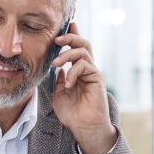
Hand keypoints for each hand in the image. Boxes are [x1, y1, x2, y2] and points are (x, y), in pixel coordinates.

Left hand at [50, 22, 116, 153]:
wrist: (84, 127)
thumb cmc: (72, 113)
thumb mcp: (59, 94)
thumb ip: (58, 79)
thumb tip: (57, 67)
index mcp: (77, 71)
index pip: (76, 49)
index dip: (71, 36)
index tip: (65, 25)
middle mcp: (87, 69)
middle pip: (83, 44)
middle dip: (70, 37)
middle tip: (57, 40)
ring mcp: (92, 73)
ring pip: (83, 51)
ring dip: (67, 54)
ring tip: (56, 64)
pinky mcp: (97, 78)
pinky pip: (85, 66)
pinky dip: (73, 71)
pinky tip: (68, 83)